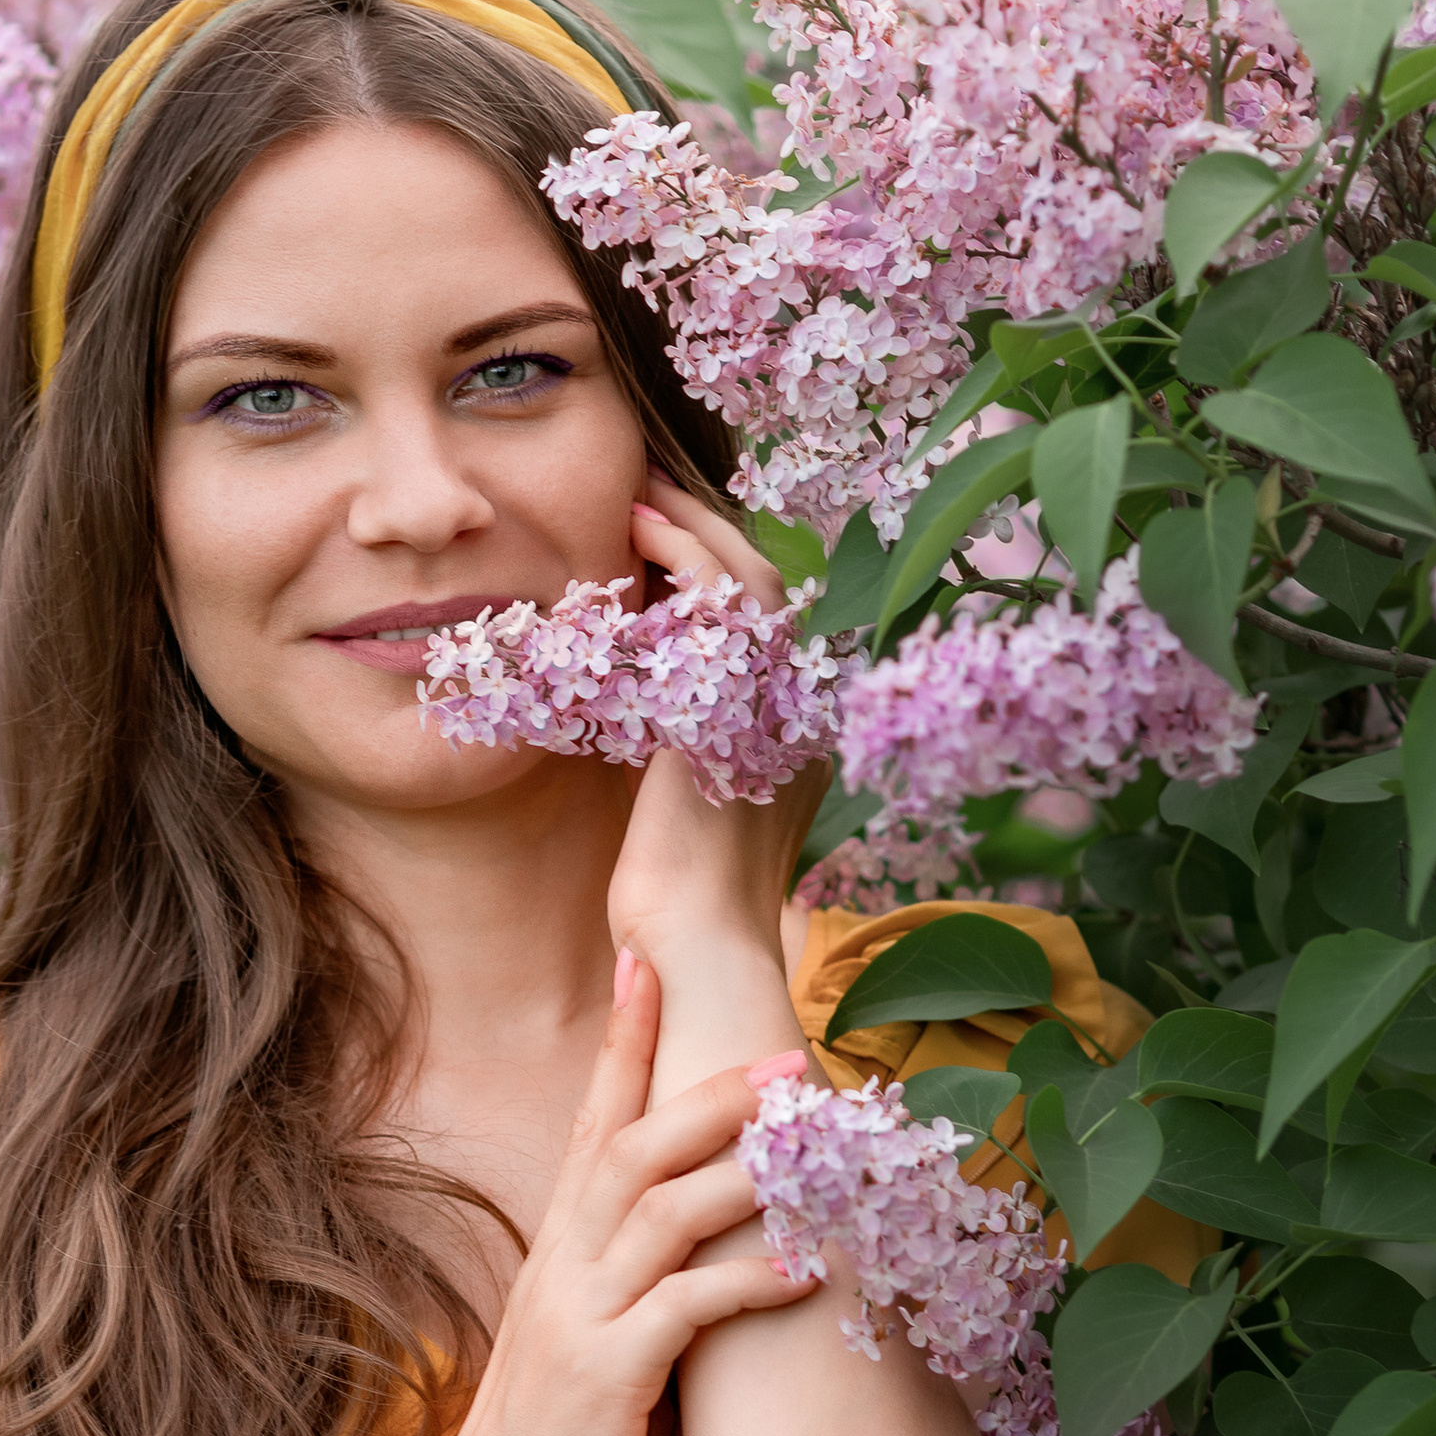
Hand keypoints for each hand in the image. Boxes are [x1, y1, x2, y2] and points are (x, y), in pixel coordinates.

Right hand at [412, 948, 816, 1435]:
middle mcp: (563, 1268)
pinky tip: (806, 1269)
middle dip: (708, 1096)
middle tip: (787, 1057)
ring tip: (815, 1145)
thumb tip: (707, 1237)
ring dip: (742, 1173)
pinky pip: (684, 1313)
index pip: (589, 1122)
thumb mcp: (586, 1334)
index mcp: (558, 1249)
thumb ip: (633, 1277)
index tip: (647, 963)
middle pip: (631, 1148)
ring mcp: (581, 1320)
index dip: (620, 1043)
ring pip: (659, 1214)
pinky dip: (747, 1282)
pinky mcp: (606, 1381)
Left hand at [605, 473, 830, 967]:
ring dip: (690, 529)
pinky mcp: (734, 710)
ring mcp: (776, 707)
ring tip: (636, 495)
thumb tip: (653, 702)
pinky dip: (677, 561)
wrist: (700, 953)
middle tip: (648, 483)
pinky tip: (634, 538)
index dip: (722, 561)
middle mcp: (800, 709)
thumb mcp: (695, 805)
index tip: (668, 522)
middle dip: (708, 527)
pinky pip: (718, 610)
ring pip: (750, 583)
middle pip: (769, 586)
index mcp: (797, 730)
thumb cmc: (682, 901)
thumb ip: (694, 748)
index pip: (770, 617)